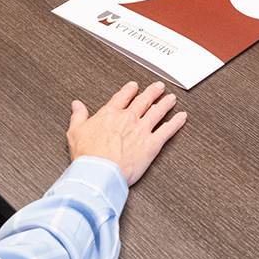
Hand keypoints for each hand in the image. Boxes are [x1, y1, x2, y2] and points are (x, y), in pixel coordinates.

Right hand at [67, 81, 186, 185]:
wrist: (99, 172)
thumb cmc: (87, 155)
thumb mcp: (75, 132)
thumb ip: (78, 116)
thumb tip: (77, 105)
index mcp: (110, 114)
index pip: (122, 97)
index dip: (129, 90)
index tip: (134, 86)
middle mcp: (128, 118)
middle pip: (143, 101)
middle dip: (152, 92)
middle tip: (159, 86)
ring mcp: (141, 130)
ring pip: (157, 112)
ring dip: (166, 103)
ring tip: (171, 98)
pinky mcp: (151, 144)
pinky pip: (167, 130)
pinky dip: (176, 123)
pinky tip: (182, 117)